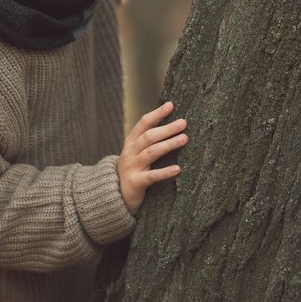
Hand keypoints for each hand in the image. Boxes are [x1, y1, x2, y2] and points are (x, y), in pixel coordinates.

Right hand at [118, 101, 187, 215]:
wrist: (116, 196)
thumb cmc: (133, 170)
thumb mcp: (136, 153)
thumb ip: (148, 140)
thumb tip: (171, 124)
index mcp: (131, 143)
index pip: (143, 123)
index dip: (157, 114)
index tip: (170, 105)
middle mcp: (130, 152)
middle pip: (149, 137)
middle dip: (166, 128)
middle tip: (183, 123)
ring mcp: (131, 167)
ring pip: (151, 152)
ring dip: (168, 144)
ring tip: (184, 139)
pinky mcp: (136, 182)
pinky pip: (152, 176)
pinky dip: (165, 172)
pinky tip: (178, 169)